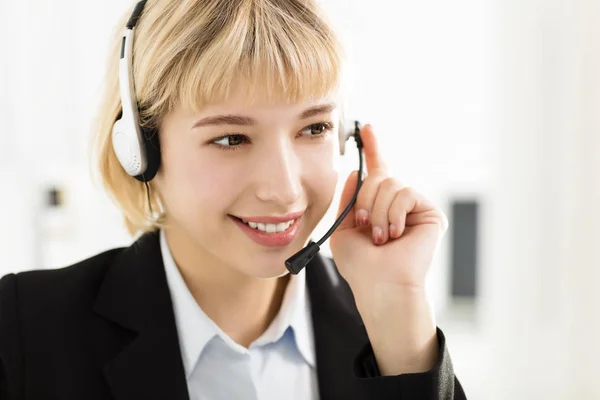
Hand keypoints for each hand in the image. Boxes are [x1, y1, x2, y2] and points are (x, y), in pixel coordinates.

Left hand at [329, 124, 447, 374]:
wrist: (379, 285)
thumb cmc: (361, 265)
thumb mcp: (345, 229)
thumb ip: (349, 201)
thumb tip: (357, 172)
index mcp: (379, 206)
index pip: (378, 171)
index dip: (374, 148)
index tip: (365, 128)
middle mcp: (399, 204)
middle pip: (379, 176)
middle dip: (365, 200)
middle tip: (365, 225)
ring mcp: (415, 208)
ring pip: (391, 184)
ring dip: (377, 211)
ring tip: (380, 237)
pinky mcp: (430, 214)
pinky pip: (405, 193)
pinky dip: (393, 213)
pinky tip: (394, 234)